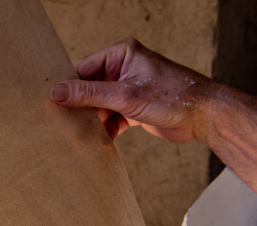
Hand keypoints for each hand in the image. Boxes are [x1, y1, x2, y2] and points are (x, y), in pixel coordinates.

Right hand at [51, 38, 219, 141]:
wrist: (204, 116)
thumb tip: (57, 92)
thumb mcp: (126, 96)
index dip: (67, 88)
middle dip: (79, 108)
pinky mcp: (132, 107)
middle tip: (64, 124)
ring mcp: (127, 89)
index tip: (52, 105)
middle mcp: (122, 68)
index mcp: (121, 54)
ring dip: (91, 122)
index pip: (83, 69)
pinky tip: (100, 141)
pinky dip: (105, 130)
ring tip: (80, 136)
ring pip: (97, 106)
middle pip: (88, 89)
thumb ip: (89, 94)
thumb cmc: (173, 97)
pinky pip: (110, 118)